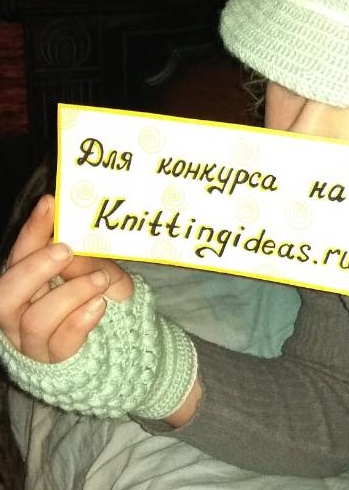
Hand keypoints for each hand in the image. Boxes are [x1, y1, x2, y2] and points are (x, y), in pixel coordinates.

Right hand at [0, 194, 131, 362]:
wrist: (120, 337)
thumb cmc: (99, 295)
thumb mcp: (99, 270)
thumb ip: (88, 259)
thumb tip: (75, 246)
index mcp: (27, 280)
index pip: (22, 252)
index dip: (33, 228)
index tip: (50, 203)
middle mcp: (20, 310)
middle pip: (5, 294)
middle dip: (35, 269)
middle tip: (66, 251)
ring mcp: (33, 339)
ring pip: (35, 320)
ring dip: (71, 295)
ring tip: (100, 281)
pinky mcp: (54, 361)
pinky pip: (60, 344)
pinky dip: (81, 322)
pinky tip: (99, 307)